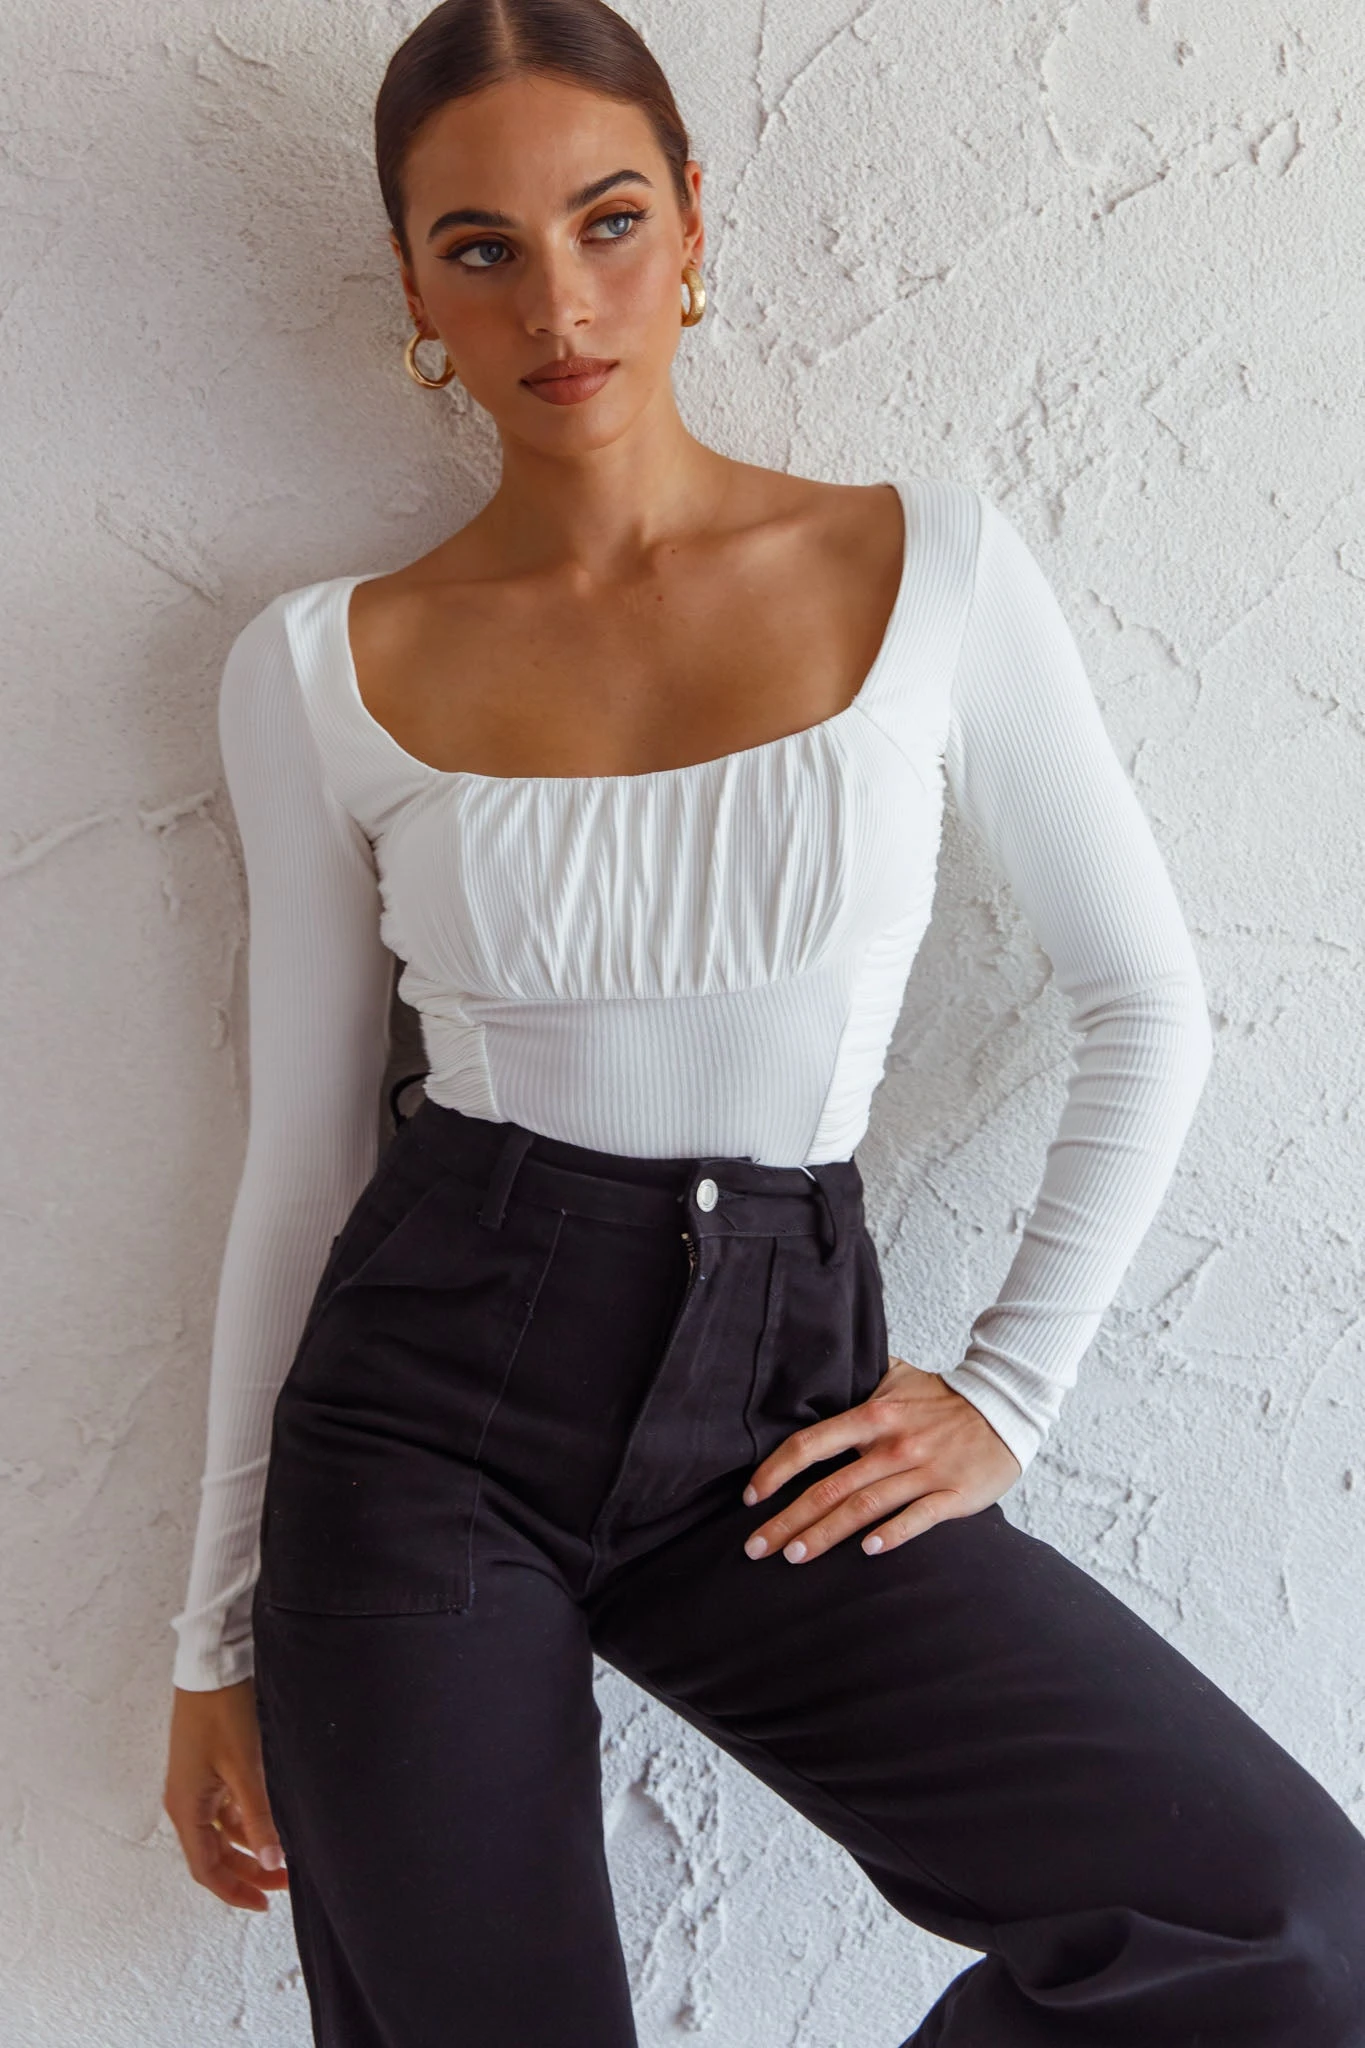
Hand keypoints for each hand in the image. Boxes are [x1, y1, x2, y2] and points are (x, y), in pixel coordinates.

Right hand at [164, 1678, 288, 1910]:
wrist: (212, 1667)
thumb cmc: (222, 1712)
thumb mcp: (246, 1768)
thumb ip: (259, 1817)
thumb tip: (273, 1861)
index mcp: (186, 1808)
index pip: (206, 1868)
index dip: (235, 1890)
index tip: (264, 1903)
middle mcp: (186, 1803)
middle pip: (215, 1855)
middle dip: (248, 1873)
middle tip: (285, 1883)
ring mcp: (197, 1787)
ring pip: (223, 1834)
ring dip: (250, 1849)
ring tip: (285, 1858)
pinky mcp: (208, 1771)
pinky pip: (226, 1811)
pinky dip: (248, 1824)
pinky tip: (272, 1826)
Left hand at [740, 1355, 1022, 1563]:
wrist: (1006, 1405)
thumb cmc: (943, 1397)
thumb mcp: (897, 1376)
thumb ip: (857, 1379)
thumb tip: (816, 1377)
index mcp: (873, 1416)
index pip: (812, 1444)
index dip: (776, 1471)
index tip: (751, 1496)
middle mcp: (892, 1445)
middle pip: (829, 1488)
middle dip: (787, 1520)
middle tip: (755, 1547)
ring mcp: (923, 1471)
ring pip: (865, 1507)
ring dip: (826, 1534)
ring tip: (794, 1556)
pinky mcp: (954, 1494)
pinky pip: (919, 1518)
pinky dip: (892, 1535)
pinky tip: (867, 1552)